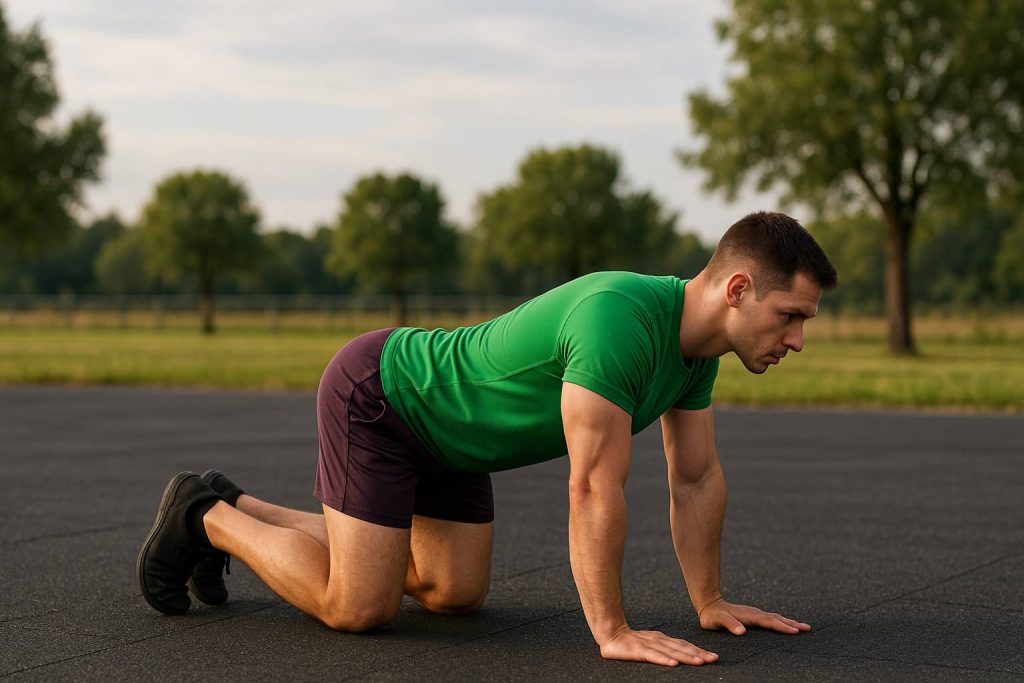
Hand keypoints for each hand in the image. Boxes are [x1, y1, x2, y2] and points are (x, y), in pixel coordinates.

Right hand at [598, 626, 718, 666]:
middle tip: (713, 659)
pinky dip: (664, 660)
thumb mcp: (651, 643)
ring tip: (700, 662)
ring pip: (671, 652)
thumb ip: (664, 648)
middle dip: (698, 654)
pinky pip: (653, 656)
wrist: (610, 633)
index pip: (684, 645)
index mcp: (662, 639)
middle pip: (681, 648)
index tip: (713, 656)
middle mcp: (658, 640)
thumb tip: (680, 657)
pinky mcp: (638, 650)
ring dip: (686, 657)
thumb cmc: (631, 641)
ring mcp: (649, 644)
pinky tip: (673, 664)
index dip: (699, 650)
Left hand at [698, 597, 810, 634]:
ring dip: (789, 622)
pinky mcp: (753, 615)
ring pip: (775, 617)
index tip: (795, 631)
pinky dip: (781, 621)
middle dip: (792, 624)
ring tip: (803, 626)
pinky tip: (786, 624)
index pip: (769, 622)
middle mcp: (755, 613)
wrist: (709, 603)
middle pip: (777, 619)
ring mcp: (755, 613)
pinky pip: (771, 618)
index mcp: (750, 616)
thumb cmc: (713, 615)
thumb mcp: (718, 620)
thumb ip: (730, 625)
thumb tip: (742, 632)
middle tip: (807, 628)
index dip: (782, 627)